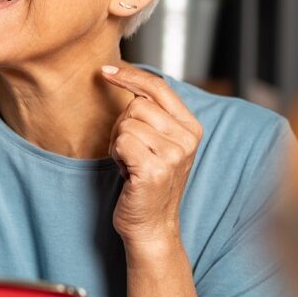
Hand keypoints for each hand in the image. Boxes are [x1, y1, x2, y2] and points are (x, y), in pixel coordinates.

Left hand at [102, 64, 202, 248]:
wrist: (151, 225)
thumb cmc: (148, 181)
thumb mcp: (159, 143)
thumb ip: (152, 113)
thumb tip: (121, 75)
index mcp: (191, 128)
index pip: (159, 87)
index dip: (130, 75)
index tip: (106, 70)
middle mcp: (187, 139)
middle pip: (135, 106)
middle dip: (122, 125)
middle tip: (130, 152)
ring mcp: (173, 155)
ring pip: (126, 123)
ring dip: (118, 143)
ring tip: (131, 163)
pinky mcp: (155, 169)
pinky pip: (121, 142)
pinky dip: (116, 155)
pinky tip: (128, 172)